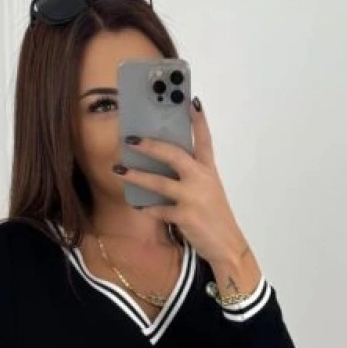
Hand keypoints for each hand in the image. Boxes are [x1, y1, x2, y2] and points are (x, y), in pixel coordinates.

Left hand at [114, 100, 248, 267]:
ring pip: (159, 183)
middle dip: (151, 146)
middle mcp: (202, 180)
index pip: (205, 140)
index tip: (191, 100)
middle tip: (131, 139)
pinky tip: (137, 205)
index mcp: (209, 171)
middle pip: (174, 155)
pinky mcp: (185, 217)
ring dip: (136, 176)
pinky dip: (147, 208)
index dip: (198, 120)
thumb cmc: (215, 217)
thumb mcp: (209, 191)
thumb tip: (165, 164)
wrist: (227, 246)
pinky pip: (159, 210)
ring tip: (119, 169)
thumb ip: (193, 176)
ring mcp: (193, 198)